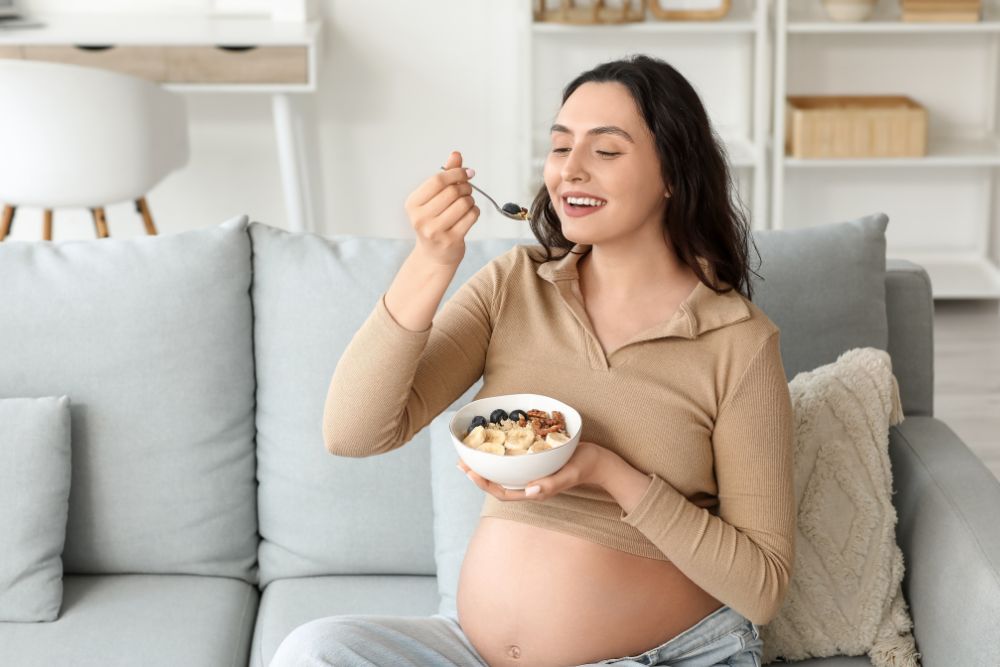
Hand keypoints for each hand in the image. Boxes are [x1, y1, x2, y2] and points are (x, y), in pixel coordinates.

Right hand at [403, 150, 479, 267]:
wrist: (434, 256)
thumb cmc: (435, 222)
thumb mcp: (434, 199)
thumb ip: (445, 176)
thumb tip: (456, 154)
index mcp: (413, 204)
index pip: (438, 180)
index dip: (456, 173)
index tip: (467, 172)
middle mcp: (420, 218)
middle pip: (452, 191)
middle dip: (465, 187)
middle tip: (468, 190)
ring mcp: (435, 231)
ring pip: (463, 203)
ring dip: (470, 200)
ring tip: (467, 204)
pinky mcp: (450, 240)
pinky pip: (471, 216)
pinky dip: (474, 212)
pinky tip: (469, 214)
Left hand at [457, 441, 613, 501]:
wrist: (598, 461)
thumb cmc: (585, 466)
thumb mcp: (570, 474)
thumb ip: (552, 484)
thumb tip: (530, 489)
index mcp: (534, 491)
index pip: (503, 492)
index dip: (484, 484)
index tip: (470, 472)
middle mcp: (529, 485)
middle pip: (497, 484)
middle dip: (477, 474)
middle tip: (460, 461)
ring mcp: (532, 475)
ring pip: (503, 474)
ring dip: (485, 465)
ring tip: (468, 454)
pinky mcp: (535, 464)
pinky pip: (513, 463)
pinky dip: (499, 455)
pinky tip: (492, 445)